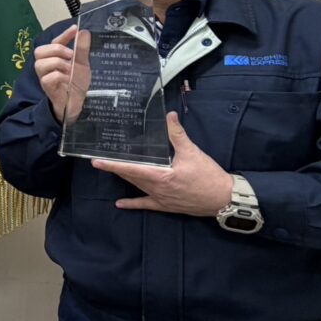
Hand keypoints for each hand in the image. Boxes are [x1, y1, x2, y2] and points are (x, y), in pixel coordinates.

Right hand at [33, 25, 90, 122]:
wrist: (79, 103)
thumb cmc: (77, 83)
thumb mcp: (83, 64)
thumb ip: (82, 49)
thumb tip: (84, 32)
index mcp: (55, 58)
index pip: (55, 42)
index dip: (63, 35)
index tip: (75, 29)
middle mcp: (47, 66)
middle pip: (39, 51)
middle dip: (56, 50)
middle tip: (71, 55)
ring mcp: (45, 77)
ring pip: (41, 64)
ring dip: (58, 64)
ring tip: (69, 70)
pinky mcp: (47, 88)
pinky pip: (47, 78)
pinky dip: (59, 76)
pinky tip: (67, 80)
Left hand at [91, 112, 232, 215]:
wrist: (224, 198)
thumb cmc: (208, 176)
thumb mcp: (192, 152)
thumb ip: (178, 134)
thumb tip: (169, 115)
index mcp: (161, 176)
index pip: (131, 169)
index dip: (113, 165)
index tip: (96, 162)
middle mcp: (157, 189)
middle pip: (131, 178)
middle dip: (116, 170)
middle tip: (100, 162)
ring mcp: (161, 198)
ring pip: (137, 187)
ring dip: (124, 179)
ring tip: (111, 171)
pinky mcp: (167, 205)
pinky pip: (146, 205)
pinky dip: (133, 204)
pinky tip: (120, 205)